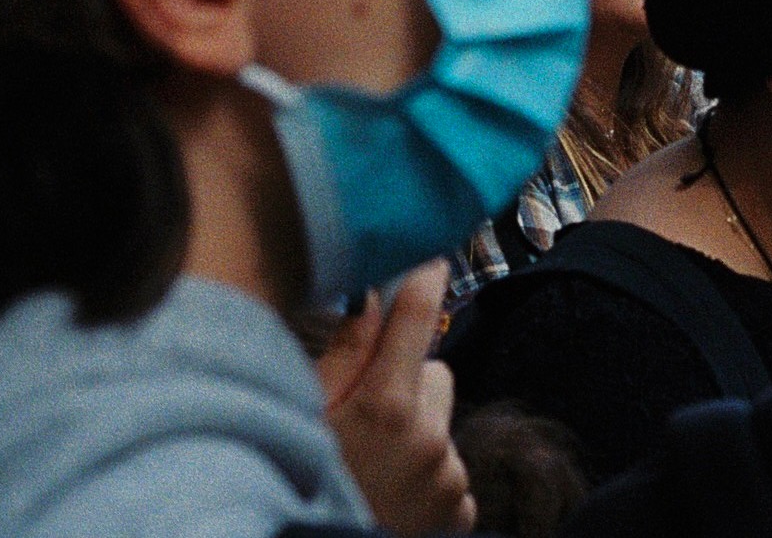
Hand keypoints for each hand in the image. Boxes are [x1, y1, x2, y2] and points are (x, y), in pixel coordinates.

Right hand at [319, 265, 475, 533]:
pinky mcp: (461, 510)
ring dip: (420, 436)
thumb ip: (346, 355)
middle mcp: (430, 437)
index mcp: (388, 406)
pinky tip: (398, 496)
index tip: (429, 261)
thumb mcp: (310, 420)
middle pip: (436, 374)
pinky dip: (430, 478)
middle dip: (409, 386)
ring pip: (443, 424)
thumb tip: (370, 294)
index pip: (419, 312)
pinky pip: (452, 469)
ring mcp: (450, 476)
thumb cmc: (310, 492)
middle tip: (370, 422)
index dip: (424, 279)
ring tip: (380, 469)